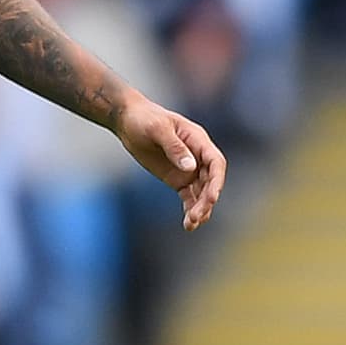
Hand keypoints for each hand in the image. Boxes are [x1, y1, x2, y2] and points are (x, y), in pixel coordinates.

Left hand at [114, 92, 225, 231]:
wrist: (128, 120)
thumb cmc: (144, 119)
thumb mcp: (157, 129)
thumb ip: (174, 147)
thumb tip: (190, 167)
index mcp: (198, 140)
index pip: (216, 163)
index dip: (217, 181)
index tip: (213, 198)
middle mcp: (198, 156)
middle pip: (210, 181)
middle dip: (206, 200)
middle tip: (196, 216)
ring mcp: (189, 169)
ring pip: (201, 192)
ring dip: (199, 209)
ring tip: (190, 224)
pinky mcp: (177, 178)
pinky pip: (189, 197)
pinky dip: (190, 209)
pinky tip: (188, 224)